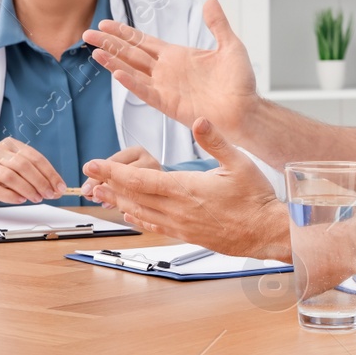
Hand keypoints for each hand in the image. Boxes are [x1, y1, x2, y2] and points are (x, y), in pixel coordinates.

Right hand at [0, 137, 64, 205]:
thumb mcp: (18, 169)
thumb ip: (37, 176)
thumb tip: (57, 188)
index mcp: (10, 145)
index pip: (35, 157)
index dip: (49, 173)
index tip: (59, 186)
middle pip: (23, 165)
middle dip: (40, 182)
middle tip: (49, 194)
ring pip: (11, 176)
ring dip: (28, 189)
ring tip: (36, 198)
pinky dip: (11, 196)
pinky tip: (20, 199)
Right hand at [84, 0, 258, 140]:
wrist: (246, 110)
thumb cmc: (240, 83)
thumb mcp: (230, 45)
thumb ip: (217, 24)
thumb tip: (211, 0)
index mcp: (177, 56)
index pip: (143, 41)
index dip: (123, 33)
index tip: (105, 24)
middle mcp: (166, 71)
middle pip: (130, 54)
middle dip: (109, 44)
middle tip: (87, 35)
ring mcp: (165, 87)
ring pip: (132, 72)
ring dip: (113, 62)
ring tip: (94, 53)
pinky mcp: (169, 104)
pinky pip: (146, 92)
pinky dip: (131, 83)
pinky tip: (117, 74)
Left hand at [84, 118, 287, 260]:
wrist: (267, 232)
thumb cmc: (257, 198)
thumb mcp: (239, 162)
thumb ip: (215, 141)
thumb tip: (199, 120)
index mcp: (186, 189)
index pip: (140, 180)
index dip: (113, 172)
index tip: (94, 163)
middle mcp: (178, 209)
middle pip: (133, 196)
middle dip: (108, 185)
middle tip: (88, 176)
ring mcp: (180, 225)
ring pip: (140, 212)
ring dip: (117, 202)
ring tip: (100, 193)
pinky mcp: (186, 235)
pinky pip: (154, 225)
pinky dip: (137, 217)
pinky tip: (129, 213)